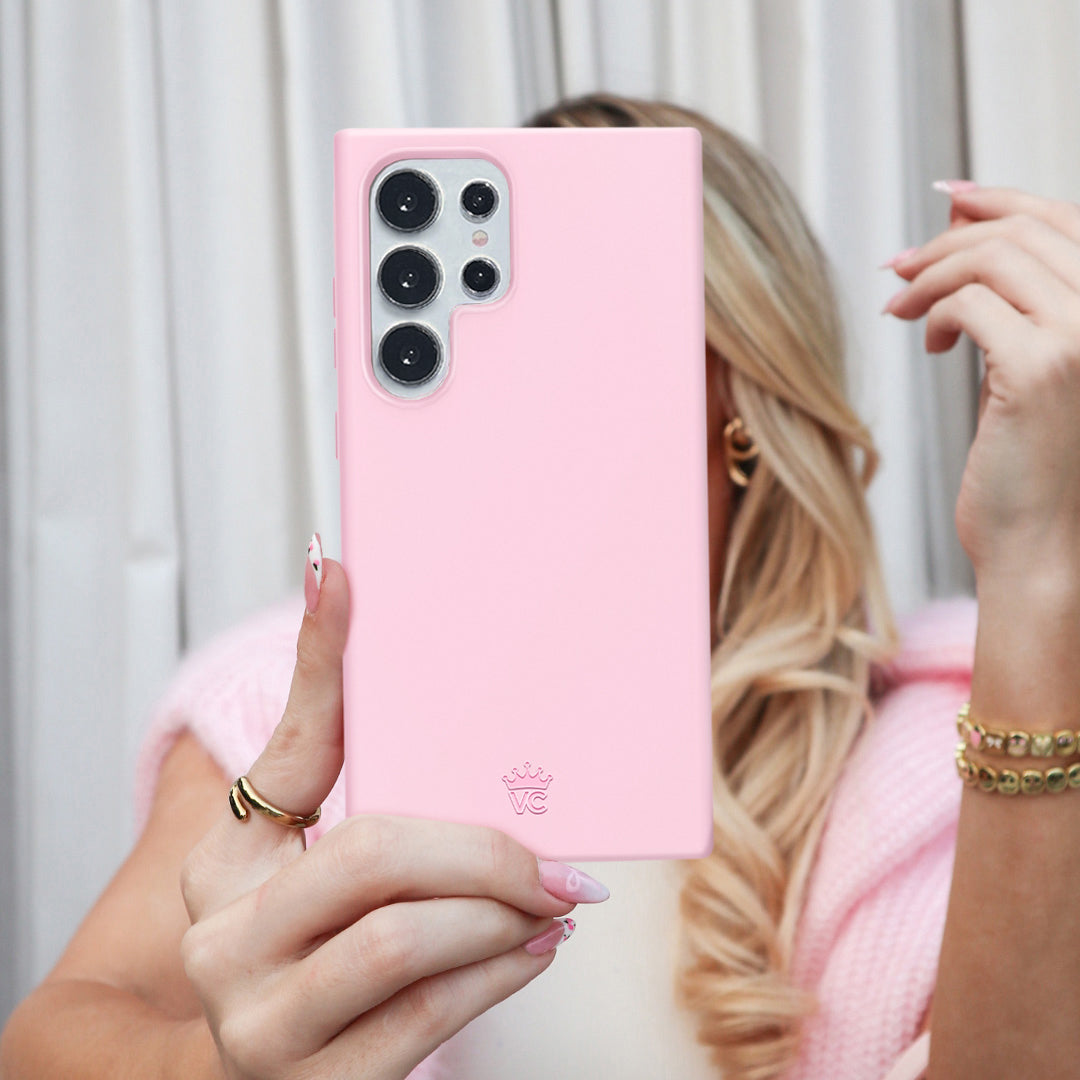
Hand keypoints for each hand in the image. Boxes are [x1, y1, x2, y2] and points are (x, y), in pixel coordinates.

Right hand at [178, 547, 603, 1079]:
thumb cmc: (296, 938)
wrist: (256, 1069)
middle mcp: (223, 943)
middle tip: (555, 857)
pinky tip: (533, 947)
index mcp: (220, 863)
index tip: (345, 576)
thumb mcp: (295, 850)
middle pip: (371, 859)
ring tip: (552, 897)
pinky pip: (426, 1020)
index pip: (290, 748)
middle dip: (482, 852)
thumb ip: (324, 735)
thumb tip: (333, 577)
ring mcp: (262, 1027)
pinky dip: (497, 975)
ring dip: (499, 914)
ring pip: (403, 943)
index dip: (322, 664)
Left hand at [883, 185, 1079, 586]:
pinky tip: (928, 342)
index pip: (1065, 220)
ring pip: (992, 256)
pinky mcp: (1042, 366)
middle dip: (949, 240)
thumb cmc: (1030, 461)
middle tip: (899, 267)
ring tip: (903, 310)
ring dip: (932, 274)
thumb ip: (1011, 299)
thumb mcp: (1027, 363)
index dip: (1001, 197)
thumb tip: (959, 224)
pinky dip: (934, 310)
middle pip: (1023, 229)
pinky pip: (970, 301)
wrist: (1040, 543)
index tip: (945, 198)